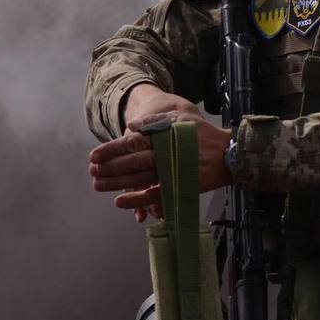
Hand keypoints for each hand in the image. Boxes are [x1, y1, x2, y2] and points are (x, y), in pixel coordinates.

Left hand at [89, 94, 233, 222]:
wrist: (228, 155)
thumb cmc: (204, 135)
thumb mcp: (181, 118)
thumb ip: (156, 121)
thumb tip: (132, 126)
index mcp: (164, 137)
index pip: (132, 143)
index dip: (111, 150)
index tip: (94, 155)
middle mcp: (165, 155)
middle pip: (132, 162)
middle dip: (109, 167)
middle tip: (91, 171)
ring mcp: (172, 173)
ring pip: (139, 179)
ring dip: (117, 183)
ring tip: (98, 185)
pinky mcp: (178, 187)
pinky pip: (154, 195)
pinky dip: (137, 199)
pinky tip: (120, 201)